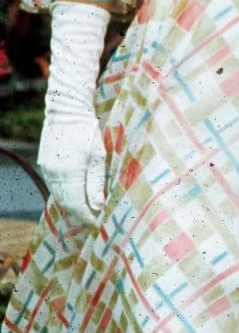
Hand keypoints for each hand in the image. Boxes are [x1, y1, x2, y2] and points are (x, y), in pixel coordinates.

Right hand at [39, 0, 109, 227]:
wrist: (67, 108)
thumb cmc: (88, 129)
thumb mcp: (98, 157)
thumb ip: (97, 184)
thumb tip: (99, 207)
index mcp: (68, 173)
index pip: (77, 205)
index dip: (88, 217)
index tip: (99, 225)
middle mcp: (53, 173)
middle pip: (66, 203)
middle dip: (81, 214)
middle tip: (96, 221)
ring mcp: (46, 168)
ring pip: (59, 195)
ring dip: (73, 204)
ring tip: (89, 210)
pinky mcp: (45, 162)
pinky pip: (55, 185)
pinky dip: (66, 193)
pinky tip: (78, 194)